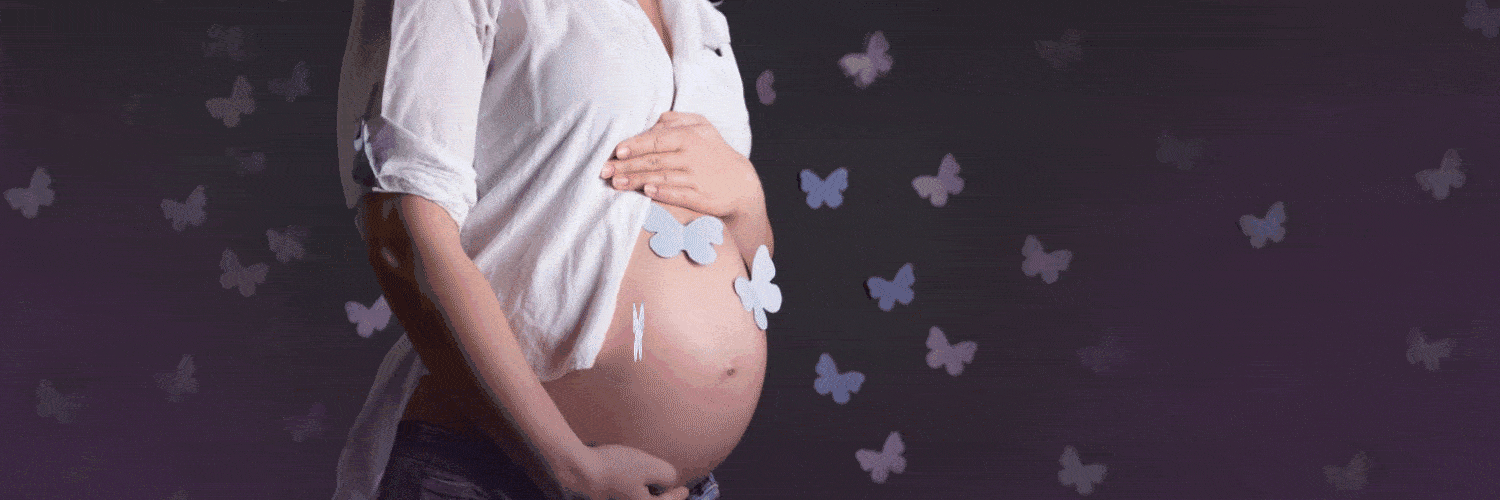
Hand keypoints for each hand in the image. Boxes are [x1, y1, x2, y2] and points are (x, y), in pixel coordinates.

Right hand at [567, 443, 690, 499]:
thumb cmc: (616, 468)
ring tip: (654, 485)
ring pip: (639, 499)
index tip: (685, 490)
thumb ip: (666, 475)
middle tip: (672, 491)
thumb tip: (669, 481)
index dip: (677, 496)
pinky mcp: (607, 494)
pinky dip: (636, 489)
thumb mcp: (649, 467)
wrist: (582, 469)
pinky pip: (628, 494)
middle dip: (662, 498)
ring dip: (649, 493)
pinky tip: (634, 479)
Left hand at [601, 111, 763, 219]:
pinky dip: (661, 192)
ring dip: (636, 181)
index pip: (656, 139)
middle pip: (654, 159)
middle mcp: (692, 155)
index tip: (616, 151)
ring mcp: (696, 177)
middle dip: (627, 165)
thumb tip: (649, 122)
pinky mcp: (700, 197)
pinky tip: (646, 192)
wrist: (741, 182)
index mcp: (690, 135)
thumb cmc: (713, 151)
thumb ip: (675, 120)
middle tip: (605, 171)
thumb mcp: (701, 126)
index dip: (635, 145)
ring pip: (661, 177)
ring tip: (616, 184)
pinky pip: (677, 194)